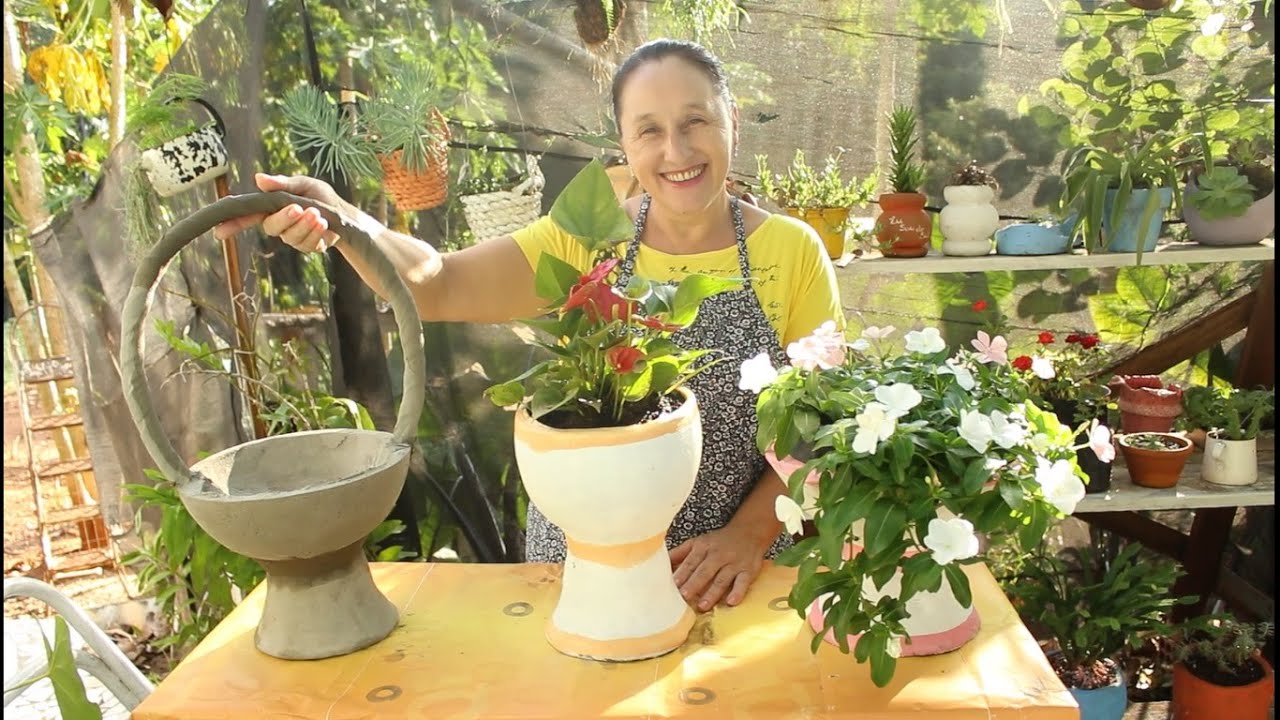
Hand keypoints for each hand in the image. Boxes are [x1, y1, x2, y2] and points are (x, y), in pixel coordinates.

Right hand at [212, 173, 345, 251]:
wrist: (343, 211)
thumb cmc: (318, 195)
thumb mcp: (302, 184)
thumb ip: (282, 184)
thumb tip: (258, 178)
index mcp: (270, 207)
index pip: (246, 216)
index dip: (232, 224)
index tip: (219, 232)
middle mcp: (278, 224)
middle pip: (271, 227)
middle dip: (285, 218)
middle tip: (299, 208)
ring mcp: (292, 238)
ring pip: (291, 237)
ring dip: (305, 226)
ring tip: (318, 214)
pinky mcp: (307, 247)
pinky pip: (307, 245)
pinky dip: (316, 234)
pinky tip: (324, 224)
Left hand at [669, 527, 765, 611]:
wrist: (749, 532)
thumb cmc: (718, 541)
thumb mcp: (698, 542)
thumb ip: (680, 553)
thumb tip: (659, 564)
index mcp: (703, 547)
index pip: (690, 562)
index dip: (681, 574)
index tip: (671, 586)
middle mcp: (717, 555)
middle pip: (704, 571)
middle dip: (694, 584)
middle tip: (684, 596)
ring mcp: (733, 563)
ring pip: (721, 579)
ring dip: (712, 592)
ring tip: (703, 605)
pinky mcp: (748, 570)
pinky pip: (743, 582)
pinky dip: (738, 592)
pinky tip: (732, 602)